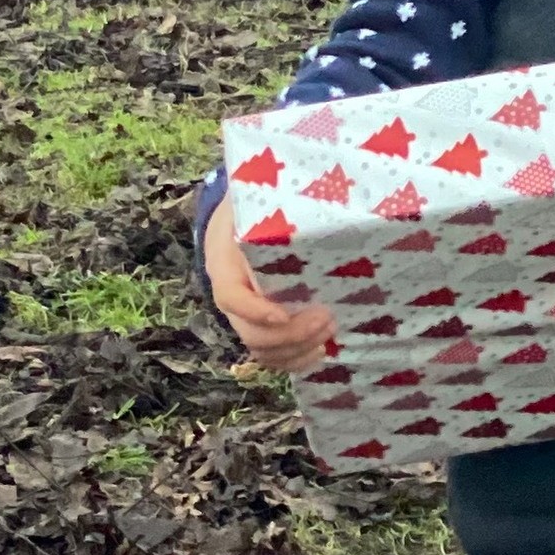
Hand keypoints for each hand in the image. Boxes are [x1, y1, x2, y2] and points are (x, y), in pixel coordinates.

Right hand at [203, 204, 339, 370]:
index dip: (256, 311)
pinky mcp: (261, 326)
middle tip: (327, 318)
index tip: (284, 313)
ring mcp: (244, 318)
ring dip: (297, 349)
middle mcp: (231, 299)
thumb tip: (308, 194)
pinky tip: (320, 351)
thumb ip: (266, 203)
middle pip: (251, 333)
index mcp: (223, 267)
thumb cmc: (250, 210)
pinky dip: (295, 360)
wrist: (236, 223)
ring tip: (330, 331)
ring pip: (263, 350)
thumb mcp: (251, 202)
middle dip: (291, 334)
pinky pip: (272, 355)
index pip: (231, 297)